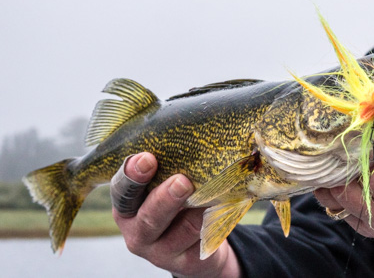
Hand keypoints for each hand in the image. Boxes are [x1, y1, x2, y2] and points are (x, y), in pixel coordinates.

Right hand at [111, 152, 241, 277]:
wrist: (196, 243)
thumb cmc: (178, 202)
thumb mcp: (164, 185)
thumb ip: (167, 170)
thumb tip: (189, 142)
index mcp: (127, 206)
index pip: (122, 190)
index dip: (132, 175)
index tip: (148, 158)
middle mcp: (137, 231)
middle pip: (149, 217)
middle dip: (166, 198)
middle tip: (182, 182)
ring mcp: (159, 252)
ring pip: (183, 228)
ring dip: (199, 208)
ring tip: (212, 192)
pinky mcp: (184, 262)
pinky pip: (202, 239)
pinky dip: (213, 220)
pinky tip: (220, 207)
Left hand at [314, 135, 373, 263]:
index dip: (366, 149)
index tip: (368, 130)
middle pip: (346, 188)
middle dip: (343, 160)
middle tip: (348, 137)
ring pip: (335, 198)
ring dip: (335, 173)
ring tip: (345, 151)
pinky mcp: (365, 228)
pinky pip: (337, 205)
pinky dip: (336, 185)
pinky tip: (346, 168)